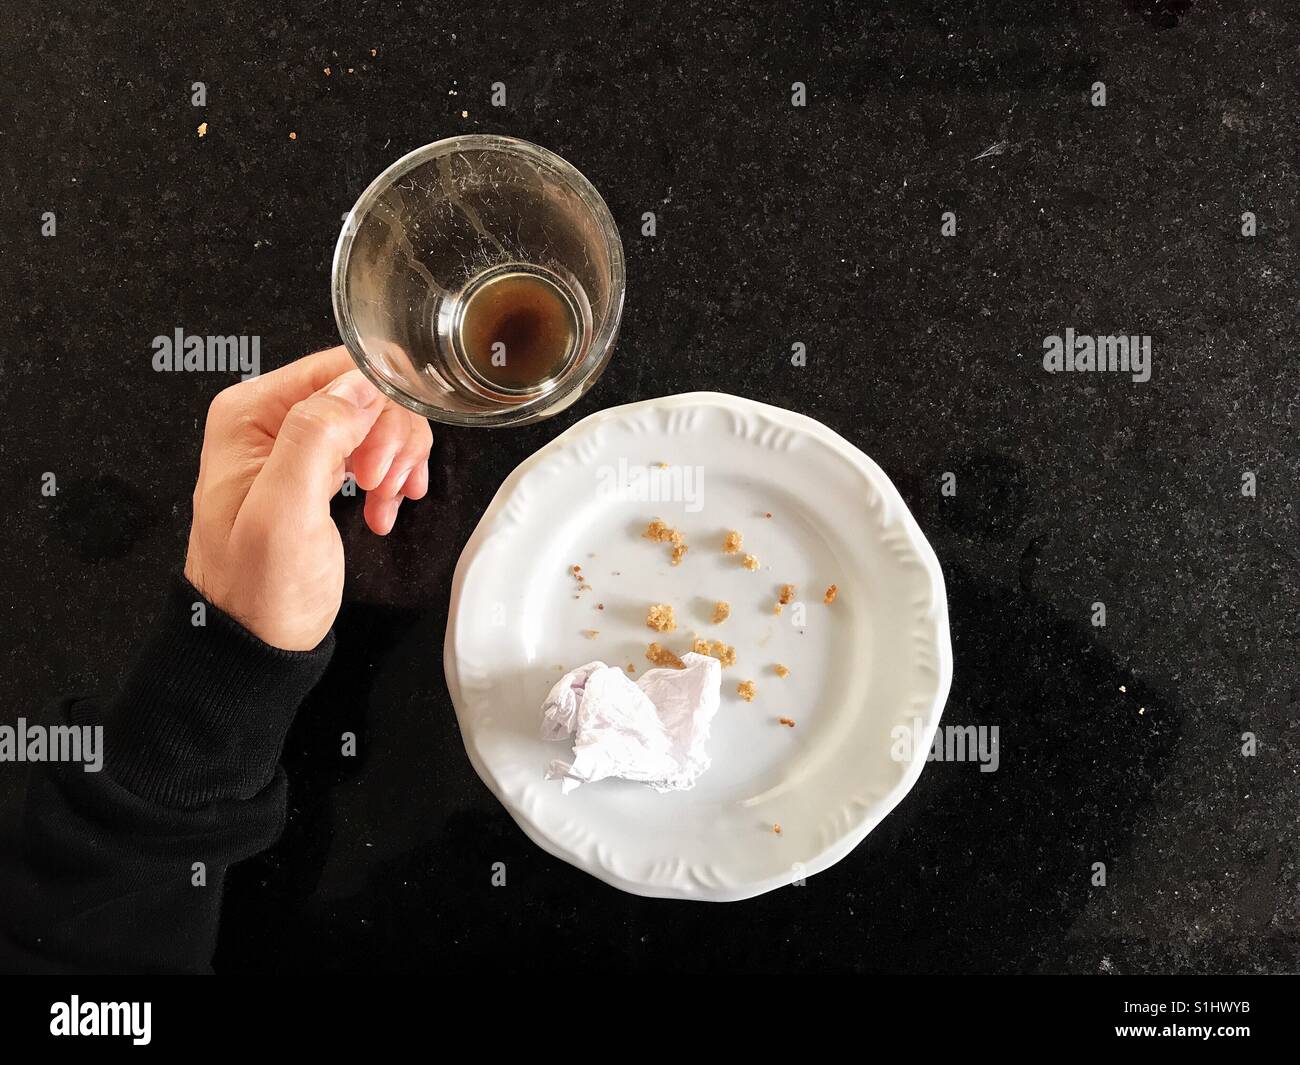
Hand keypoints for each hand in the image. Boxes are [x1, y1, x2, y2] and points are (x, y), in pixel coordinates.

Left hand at [183, 346, 432, 649]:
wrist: (256, 641)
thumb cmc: (257, 589)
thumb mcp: (283, 513)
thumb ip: (317, 436)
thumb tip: (362, 383)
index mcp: (251, 412)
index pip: (342, 368)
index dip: (380, 410)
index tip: (379, 464)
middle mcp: (271, 418)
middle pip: (367, 392)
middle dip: (391, 440)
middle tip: (383, 486)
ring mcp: (297, 443)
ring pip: (379, 420)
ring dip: (396, 462)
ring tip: (385, 502)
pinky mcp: (319, 469)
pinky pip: (374, 450)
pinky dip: (390, 480)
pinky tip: (382, 510)